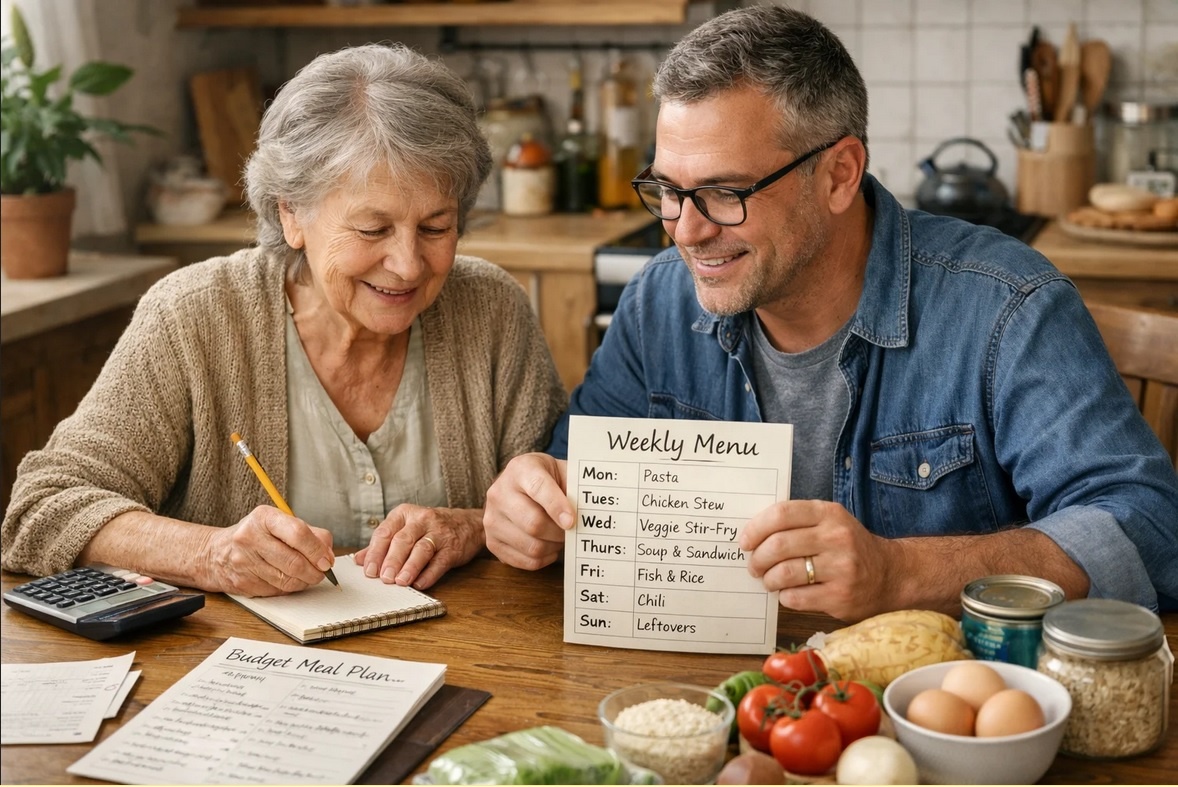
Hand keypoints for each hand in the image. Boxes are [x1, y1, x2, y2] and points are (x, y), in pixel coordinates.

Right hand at [201, 505, 334, 595]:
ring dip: (305, 581)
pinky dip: (290, 588)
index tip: (327, 560)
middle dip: (315, 571)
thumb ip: (310, 533)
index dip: (317, 550)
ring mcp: (244, 562)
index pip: (298, 533)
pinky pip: (277, 590)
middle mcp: (250, 538)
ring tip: (308, 575)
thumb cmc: (257, 536)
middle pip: (294, 562)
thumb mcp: (280, 523)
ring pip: (288, 580)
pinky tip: (289, 579)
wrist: (217, 553)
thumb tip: (328, 553)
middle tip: (322, 571)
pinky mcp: (243, 582)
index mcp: (264, 517)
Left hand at [355, 505, 483, 589]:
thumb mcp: (405, 529)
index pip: (385, 532)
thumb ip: (383, 544)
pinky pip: (439, 561)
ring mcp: (439, 533)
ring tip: (401, 582)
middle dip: (392, 560)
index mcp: (404, 514)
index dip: (375, 552)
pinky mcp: (453, 548)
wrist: (467, 524)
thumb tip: (359, 560)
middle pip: (403, 540)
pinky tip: (420, 584)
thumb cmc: (430, 528)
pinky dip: (429, 574)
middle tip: (384, 578)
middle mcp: (421, 520)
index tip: (369, 570)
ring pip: (421, 549)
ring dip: (410, 567)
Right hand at [483, 453, 570, 569]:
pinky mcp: (491, 541)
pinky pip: (524, 561)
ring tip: (559, 537)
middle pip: (534, 524)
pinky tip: (548, 547)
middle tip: (572, 531)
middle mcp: (499, 493)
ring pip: (531, 546)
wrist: (517, 485)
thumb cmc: (546, 479)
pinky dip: (543, 559)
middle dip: (560, 532)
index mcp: (520, 469)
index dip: (558, 507)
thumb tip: (592, 508)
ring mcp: (491, 518)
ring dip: (553, 547)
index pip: (539, 488)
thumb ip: (575, 485)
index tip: (572, 521)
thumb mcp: (561, 471)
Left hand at [739, 500, 898, 621]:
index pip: (781, 514)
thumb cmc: (849, 547)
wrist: (891, 575)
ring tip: (769, 580)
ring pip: (783, 573)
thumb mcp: (831, 522)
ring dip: (768, 579)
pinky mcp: (840, 596)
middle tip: (753, 566)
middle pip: (778, 545)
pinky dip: (784, 596)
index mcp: (829, 514)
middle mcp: (836, 538)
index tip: (745, 541)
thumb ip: (798, 522)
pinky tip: (788, 593)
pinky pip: (795, 598)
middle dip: (757, 558)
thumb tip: (753, 533)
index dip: (756, 528)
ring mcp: (841, 568)